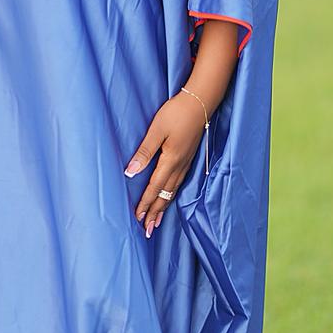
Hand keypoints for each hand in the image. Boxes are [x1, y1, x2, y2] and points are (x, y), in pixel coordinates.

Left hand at [124, 93, 207, 236]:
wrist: (201, 102)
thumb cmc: (177, 112)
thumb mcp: (157, 130)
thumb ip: (144, 151)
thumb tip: (130, 171)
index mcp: (170, 161)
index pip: (154, 188)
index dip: (145, 204)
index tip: (138, 219)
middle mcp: (179, 166)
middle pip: (165, 195)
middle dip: (155, 213)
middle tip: (148, 230)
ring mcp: (186, 162)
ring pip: (173, 191)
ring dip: (164, 206)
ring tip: (157, 220)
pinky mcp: (189, 157)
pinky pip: (179, 183)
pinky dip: (172, 195)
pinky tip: (170, 196)